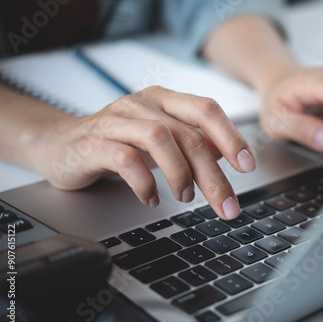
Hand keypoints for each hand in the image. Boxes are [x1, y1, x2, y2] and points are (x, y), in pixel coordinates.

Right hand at [35, 86, 255, 219]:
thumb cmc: (119, 142)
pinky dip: (145, 182)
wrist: (61, 144)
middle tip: (227, 205)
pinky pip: (125, 160)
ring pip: (159, 138)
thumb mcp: (161, 139)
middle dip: (212, 174)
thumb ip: (191, 143)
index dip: (230, 136)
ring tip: (185, 198)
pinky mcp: (93, 144)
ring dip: (180, 174)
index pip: (205, 109)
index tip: (247, 165)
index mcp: (163, 100)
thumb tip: (228, 158)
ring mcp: (116, 121)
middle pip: (188, 134)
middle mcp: (142, 105)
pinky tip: (152, 198)